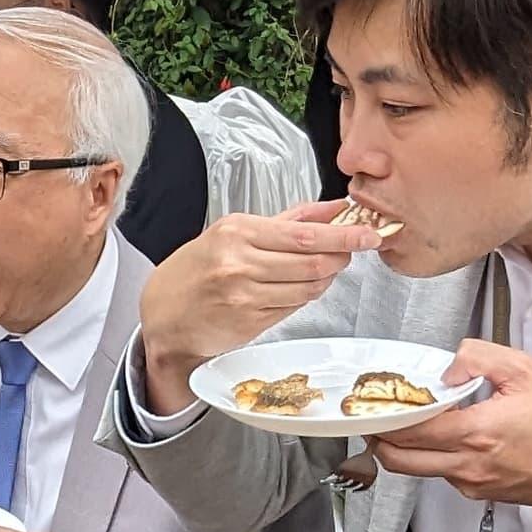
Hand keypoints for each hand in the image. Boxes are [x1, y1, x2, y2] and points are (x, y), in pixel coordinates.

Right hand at [134, 203, 384, 409]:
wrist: (163, 316)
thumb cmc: (197, 270)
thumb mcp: (234, 232)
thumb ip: (289, 219)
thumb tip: (335, 208)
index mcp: (237, 233)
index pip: (305, 234)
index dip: (344, 236)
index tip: (369, 234)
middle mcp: (239, 264)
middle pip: (313, 262)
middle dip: (341, 256)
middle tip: (352, 250)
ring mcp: (244, 296)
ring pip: (308, 288)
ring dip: (325, 279)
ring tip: (323, 269)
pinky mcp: (249, 323)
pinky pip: (294, 307)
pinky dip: (304, 296)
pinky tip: (298, 288)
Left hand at [355, 340, 531, 514]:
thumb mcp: (527, 371)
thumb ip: (479, 358)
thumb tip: (446, 368)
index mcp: (478, 432)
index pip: (409, 429)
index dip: (387, 415)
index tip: (379, 401)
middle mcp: (469, 464)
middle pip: (399, 459)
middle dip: (382, 436)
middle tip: (381, 415)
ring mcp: (472, 483)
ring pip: (417, 469)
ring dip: (406, 447)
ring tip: (414, 421)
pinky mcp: (479, 493)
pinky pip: (443, 474)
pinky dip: (435, 456)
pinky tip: (449, 435)